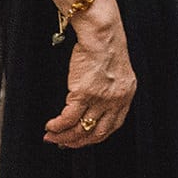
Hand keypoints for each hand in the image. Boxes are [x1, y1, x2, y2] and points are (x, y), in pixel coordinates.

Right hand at [44, 0, 135, 147]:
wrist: (102, 35)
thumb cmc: (106, 48)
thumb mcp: (117, 73)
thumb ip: (110, 91)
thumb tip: (91, 109)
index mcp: (127, 94)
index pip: (113, 126)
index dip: (95, 137)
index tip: (81, 141)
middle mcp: (117, 99)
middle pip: (97, 132)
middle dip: (77, 141)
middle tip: (62, 143)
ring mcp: (101, 98)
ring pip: (81, 128)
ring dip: (63, 136)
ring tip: (51, 136)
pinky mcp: (84, 93)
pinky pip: (68, 118)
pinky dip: (57, 126)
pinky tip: (50, 125)